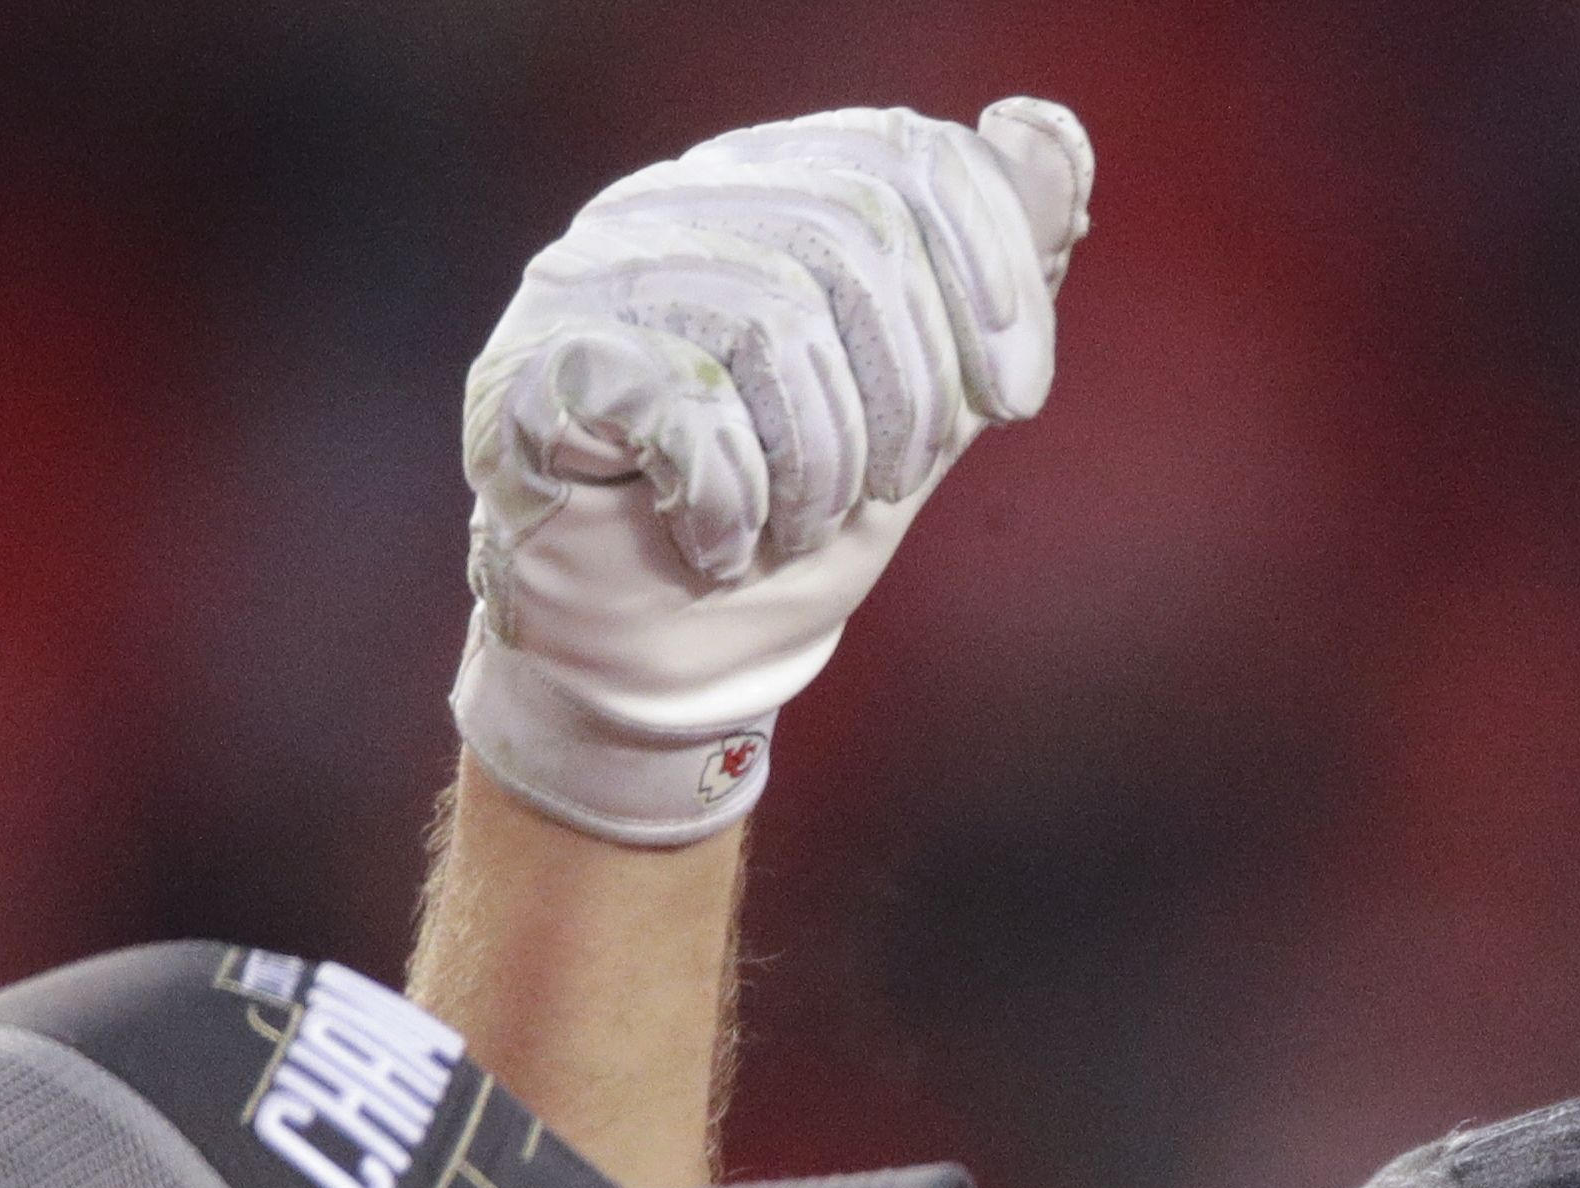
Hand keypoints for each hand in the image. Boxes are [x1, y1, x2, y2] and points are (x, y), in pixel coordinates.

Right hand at [451, 98, 1092, 843]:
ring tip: (800, 530)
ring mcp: (589, 278)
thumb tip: (1048, 140)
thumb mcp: (925, 407)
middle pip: (854, 231)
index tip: (1015, 399)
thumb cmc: (792, 525)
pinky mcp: (531, 371)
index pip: (909, 160)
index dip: (991, 273)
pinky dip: (731, 499)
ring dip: (820, 467)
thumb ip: (984, 288)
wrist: (665, 654)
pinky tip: (722, 545)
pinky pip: (680, 402)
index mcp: (772, 194)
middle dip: (911, 393)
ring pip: (773, 317)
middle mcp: (674, 207)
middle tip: (890, 489)